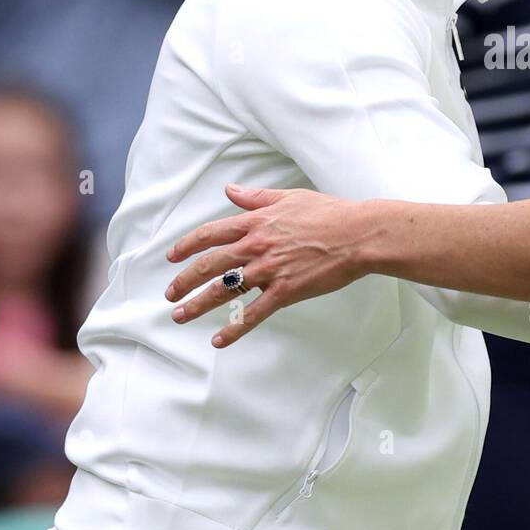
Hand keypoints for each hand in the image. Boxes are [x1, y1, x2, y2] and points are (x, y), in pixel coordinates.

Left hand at [165, 185, 366, 344]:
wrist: (358, 235)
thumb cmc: (330, 213)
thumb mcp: (289, 197)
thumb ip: (256, 197)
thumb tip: (231, 190)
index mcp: (256, 222)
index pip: (210, 234)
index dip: (187, 246)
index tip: (172, 257)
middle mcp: (256, 246)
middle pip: (209, 265)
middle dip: (184, 280)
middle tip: (170, 293)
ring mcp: (269, 270)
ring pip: (224, 290)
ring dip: (198, 305)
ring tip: (180, 316)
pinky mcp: (285, 291)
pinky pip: (253, 313)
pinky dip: (234, 328)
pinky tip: (218, 339)